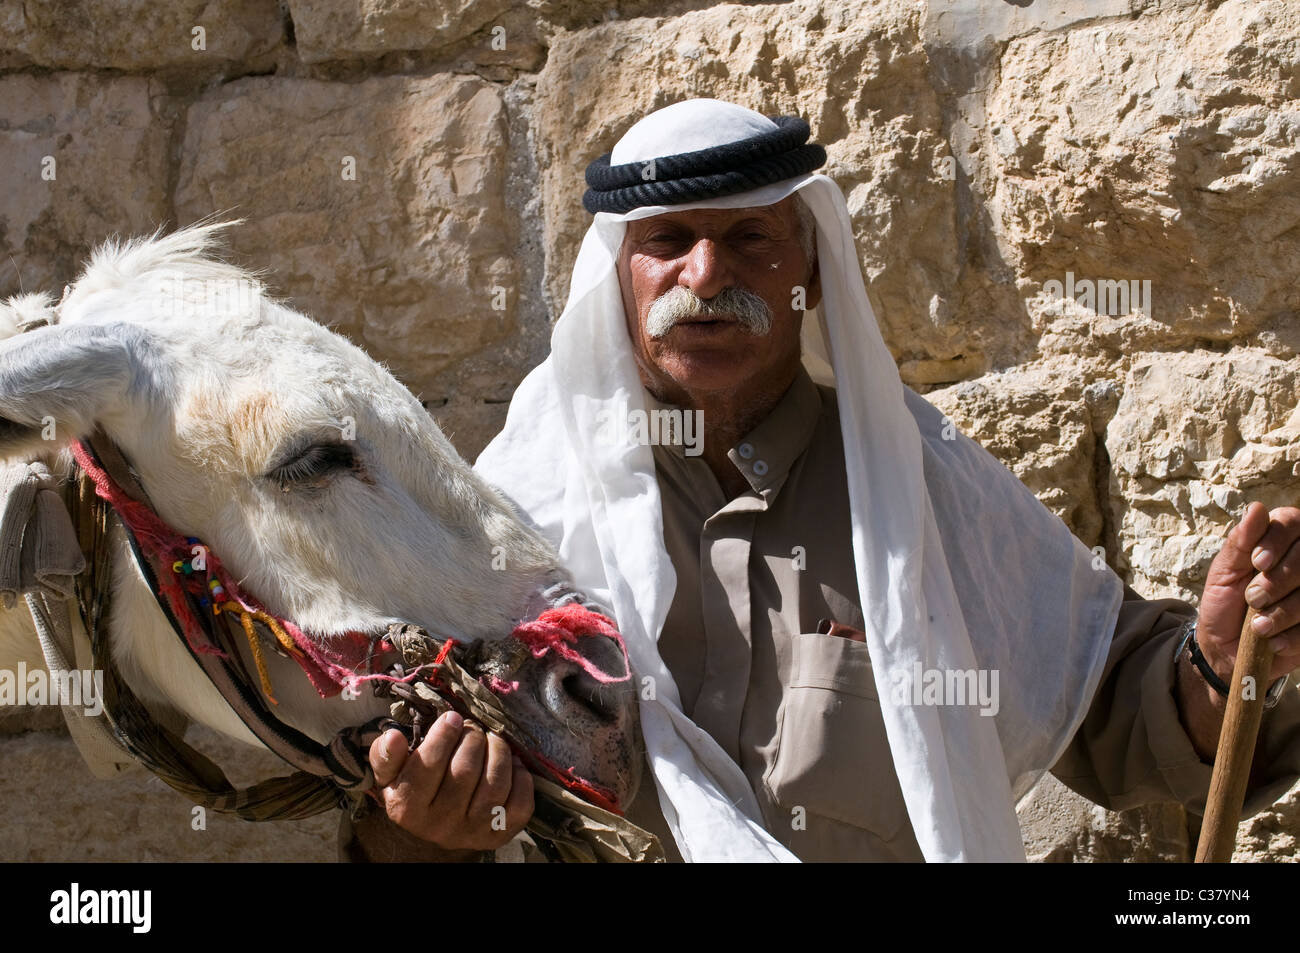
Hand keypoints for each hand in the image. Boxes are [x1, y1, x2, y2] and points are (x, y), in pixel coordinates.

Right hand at [369, 710, 533, 853]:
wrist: (436, 826)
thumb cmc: (414, 788)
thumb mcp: (391, 774)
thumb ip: (386, 755)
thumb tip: (393, 736)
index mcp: (408, 807)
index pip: (428, 765)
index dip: (443, 735)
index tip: (452, 717)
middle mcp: (440, 826)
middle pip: (465, 771)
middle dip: (473, 738)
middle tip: (472, 727)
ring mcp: (473, 832)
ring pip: (495, 784)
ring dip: (499, 751)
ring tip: (492, 739)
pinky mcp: (501, 834)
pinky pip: (520, 804)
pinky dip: (521, 776)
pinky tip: (511, 763)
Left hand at [1197, 502, 1299, 686]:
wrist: (1225, 647)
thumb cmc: (1225, 602)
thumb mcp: (1224, 572)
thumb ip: (1241, 542)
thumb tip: (1257, 508)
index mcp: (1279, 541)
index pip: (1293, 521)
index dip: (1277, 541)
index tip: (1257, 562)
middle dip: (1277, 581)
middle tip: (1253, 598)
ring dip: (1282, 612)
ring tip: (1257, 625)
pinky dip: (1291, 636)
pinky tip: (1273, 641)